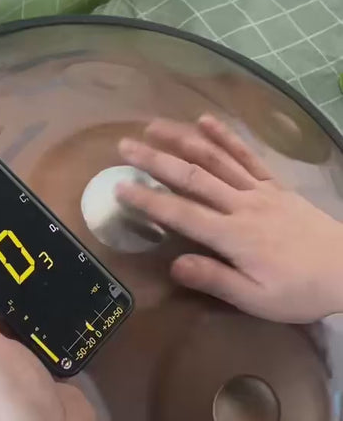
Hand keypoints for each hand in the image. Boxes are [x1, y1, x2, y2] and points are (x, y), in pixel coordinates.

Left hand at [0, 270, 113, 420]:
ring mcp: (24, 366)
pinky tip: (66, 300)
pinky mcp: (51, 371)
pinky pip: (50, 339)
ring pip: (25, 325)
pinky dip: (56, 322)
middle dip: (9, 288)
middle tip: (28, 253)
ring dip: (34, 304)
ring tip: (48, 267)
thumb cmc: (10, 397)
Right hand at [116, 114, 342, 322]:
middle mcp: (242, 205)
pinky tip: (206, 121)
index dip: (148, 199)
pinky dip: (226, 137)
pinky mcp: (274, 185)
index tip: (120, 186)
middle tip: (125, 145)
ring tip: (155, 125)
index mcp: (233, 235)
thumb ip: (215, 279)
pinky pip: (248, 156)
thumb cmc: (299, 291)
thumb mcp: (256, 299)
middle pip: (192, 177)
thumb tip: (174, 264)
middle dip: (156, 159)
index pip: (181, 213)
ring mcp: (259, 190)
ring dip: (183, 139)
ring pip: (216, 158)